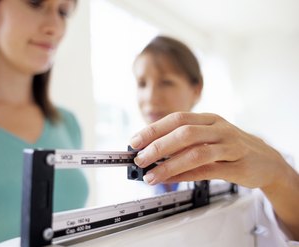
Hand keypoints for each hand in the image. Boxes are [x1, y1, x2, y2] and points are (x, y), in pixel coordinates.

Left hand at [130, 112, 287, 188]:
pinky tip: (170, 179)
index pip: (176, 119)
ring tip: (151, 175)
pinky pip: (207, 171)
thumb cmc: (231, 147)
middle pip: (184, 133)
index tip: (135, 141)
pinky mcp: (238, 166)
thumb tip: (152, 152)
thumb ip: (184, 142)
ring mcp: (230, 146)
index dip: (153, 129)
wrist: (267, 160)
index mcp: (209, 119)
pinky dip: (185, 175)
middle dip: (157, 146)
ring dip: (169, 165)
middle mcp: (219, 129)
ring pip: (195, 153)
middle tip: (140, 160)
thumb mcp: (209, 137)